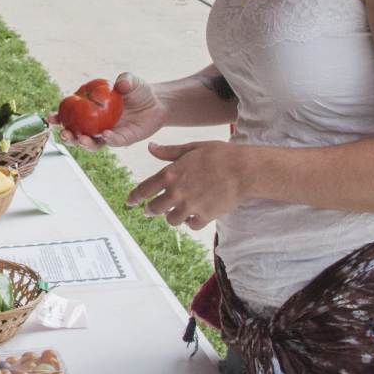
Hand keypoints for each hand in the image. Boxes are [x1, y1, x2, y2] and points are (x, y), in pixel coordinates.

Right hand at [49, 72, 167, 149]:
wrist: (157, 102)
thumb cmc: (138, 90)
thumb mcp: (130, 81)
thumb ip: (124, 80)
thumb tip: (119, 84)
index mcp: (90, 110)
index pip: (70, 115)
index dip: (59, 118)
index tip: (51, 117)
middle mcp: (96, 125)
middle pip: (77, 134)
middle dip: (68, 136)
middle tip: (64, 134)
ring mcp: (108, 134)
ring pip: (92, 143)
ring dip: (84, 143)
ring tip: (81, 139)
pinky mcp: (123, 139)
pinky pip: (113, 142)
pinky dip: (108, 140)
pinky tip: (105, 135)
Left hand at [126, 140, 246, 229]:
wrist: (244, 169)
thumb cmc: (219, 154)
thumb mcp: (192, 147)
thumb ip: (169, 152)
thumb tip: (151, 147)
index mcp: (170, 174)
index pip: (144, 189)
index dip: (135, 198)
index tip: (130, 203)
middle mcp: (176, 192)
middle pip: (154, 209)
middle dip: (152, 210)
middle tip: (152, 210)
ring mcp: (190, 206)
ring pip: (171, 220)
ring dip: (172, 217)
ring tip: (178, 212)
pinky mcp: (204, 216)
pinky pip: (191, 225)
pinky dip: (191, 222)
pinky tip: (195, 216)